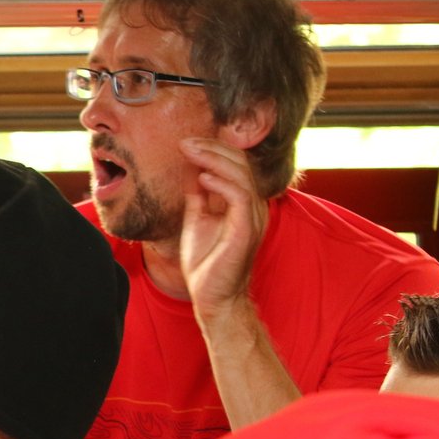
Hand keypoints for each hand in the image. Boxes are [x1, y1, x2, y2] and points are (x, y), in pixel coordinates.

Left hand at [178, 138, 267, 321]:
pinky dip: (222, 183)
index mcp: (242, 202)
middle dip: (212, 147)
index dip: (213, 149)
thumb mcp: (197, 220)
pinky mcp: (247, 230)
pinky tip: (202, 178)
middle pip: (241, 163)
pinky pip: (241, 197)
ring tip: (190, 152)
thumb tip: (190, 172)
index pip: (235, 164)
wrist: (212, 296)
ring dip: (214, 159)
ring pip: (242, 174)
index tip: (186, 142)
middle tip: (185, 142)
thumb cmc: (207, 262)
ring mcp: (253, 217)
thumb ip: (198, 197)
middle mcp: (252, 206)